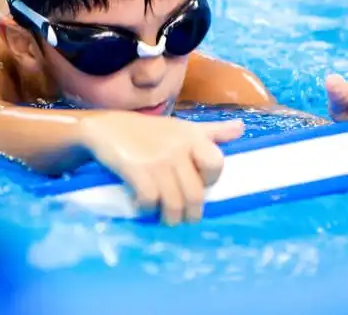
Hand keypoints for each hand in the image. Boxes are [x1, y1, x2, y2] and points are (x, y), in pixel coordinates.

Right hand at [79, 111, 243, 224]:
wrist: (106, 127)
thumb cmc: (148, 130)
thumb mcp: (181, 127)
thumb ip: (212, 131)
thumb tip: (241, 129)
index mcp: (192, 137)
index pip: (216, 164)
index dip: (210, 182)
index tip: (199, 186)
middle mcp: (178, 148)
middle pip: (195, 194)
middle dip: (190, 213)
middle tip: (183, 218)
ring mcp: (157, 160)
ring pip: (174, 203)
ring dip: (170, 218)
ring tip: (165, 219)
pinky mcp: (136, 170)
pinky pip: (149, 200)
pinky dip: (146, 209)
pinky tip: (142, 207)